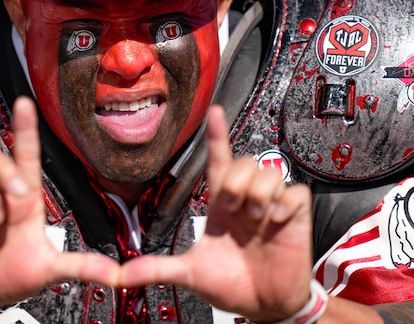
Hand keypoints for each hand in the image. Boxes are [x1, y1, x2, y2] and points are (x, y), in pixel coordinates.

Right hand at [0, 96, 119, 313]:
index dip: (25, 128)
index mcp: (26, 199)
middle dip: (5, 175)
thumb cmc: (15, 274)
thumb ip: (82, 267)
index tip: (24, 102)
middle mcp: (1, 194)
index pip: (26, 155)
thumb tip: (116, 275)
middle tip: (14, 201)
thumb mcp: (50, 269)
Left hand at [119, 105, 313, 322]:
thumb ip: (155, 269)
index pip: (218, 162)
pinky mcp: (295, 216)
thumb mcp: (190, 274)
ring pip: (269, 171)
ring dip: (259, 195)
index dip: (216, 136)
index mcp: (220, 205)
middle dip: (237, 182)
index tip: (213, 111)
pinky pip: (295, 192)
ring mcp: (271, 207)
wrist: (263, 308)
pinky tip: (277, 222)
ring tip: (257, 219)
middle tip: (236, 212)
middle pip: (245, 162)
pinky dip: (284, 206)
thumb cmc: (229, 285)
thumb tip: (118, 275)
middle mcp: (245, 200)